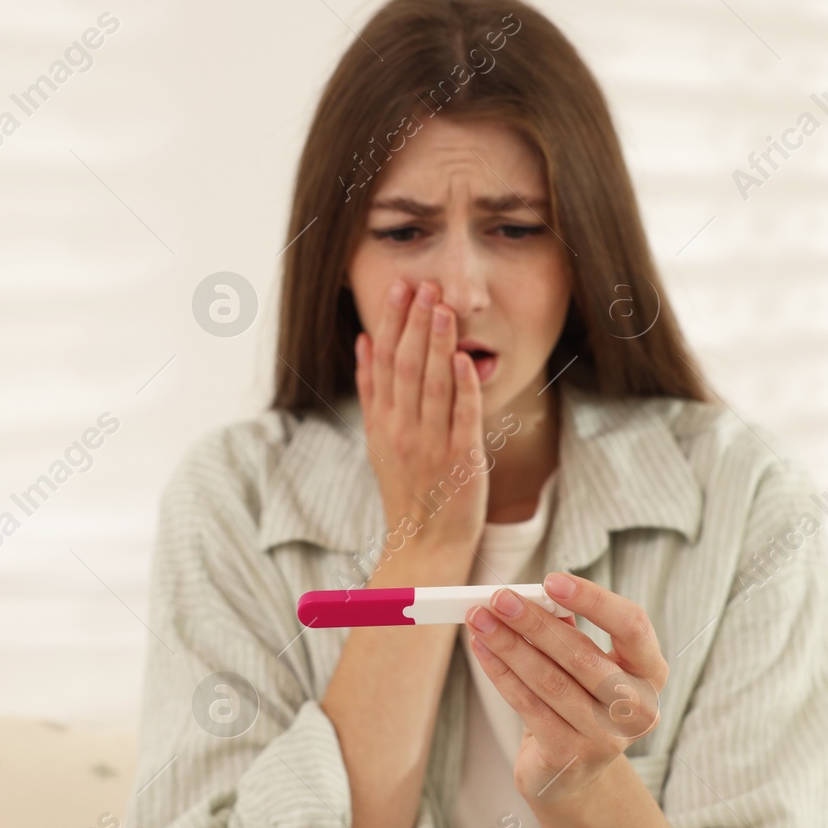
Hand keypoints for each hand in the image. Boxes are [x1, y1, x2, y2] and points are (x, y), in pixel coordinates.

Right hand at [355, 278, 486, 554]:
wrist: (425, 543)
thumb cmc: (409, 488)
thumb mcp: (378, 439)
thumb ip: (372, 390)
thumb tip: (363, 340)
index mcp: (382, 422)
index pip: (383, 362)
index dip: (391, 322)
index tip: (399, 288)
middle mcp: (402, 431)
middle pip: (404, 366)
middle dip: (414, 323)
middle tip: (423, 284)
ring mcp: (430, 445)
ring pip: (431, 385)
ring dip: (436, 344)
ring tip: (441, 307)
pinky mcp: (460, 460)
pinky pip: (461, 417)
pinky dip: (462, 387)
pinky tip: (463, 358)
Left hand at [465, 572, 667, 805]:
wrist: (571, 776)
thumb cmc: (579, 705)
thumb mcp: (585, 667)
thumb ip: (570, 631)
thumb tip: (533, 595)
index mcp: (651, 674)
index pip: (632, 626)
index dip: (594, 600)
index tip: (551, 580)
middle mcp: (638, 709)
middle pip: (582, 654)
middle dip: (534, 622)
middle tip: (499, 598)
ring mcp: (607, 738)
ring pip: (550, 680)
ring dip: (509, 645)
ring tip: (480, 620)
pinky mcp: (570, 757)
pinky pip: (528, 705)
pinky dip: (500, 674)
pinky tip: (481, 650)